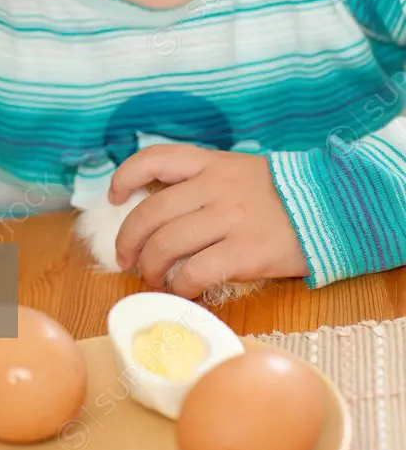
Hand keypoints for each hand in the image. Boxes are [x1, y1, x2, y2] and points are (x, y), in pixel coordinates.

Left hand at [109, 144, 307, 298]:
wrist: (334, 207)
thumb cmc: (281, 195)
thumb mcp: (239, 171)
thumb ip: (203, 182)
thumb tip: (161, 207)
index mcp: (211, 163)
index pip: (155, 158)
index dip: (126, 175)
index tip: (115, 195)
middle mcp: (215, 187)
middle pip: (151, 212)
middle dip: (128, 239)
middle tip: (126, 258)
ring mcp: (230, 218)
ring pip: (166, 244)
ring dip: (150, 267)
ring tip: (152, 278)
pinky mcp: (245, 252)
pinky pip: (196, 272)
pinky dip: (180, 286)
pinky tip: (182, 291)